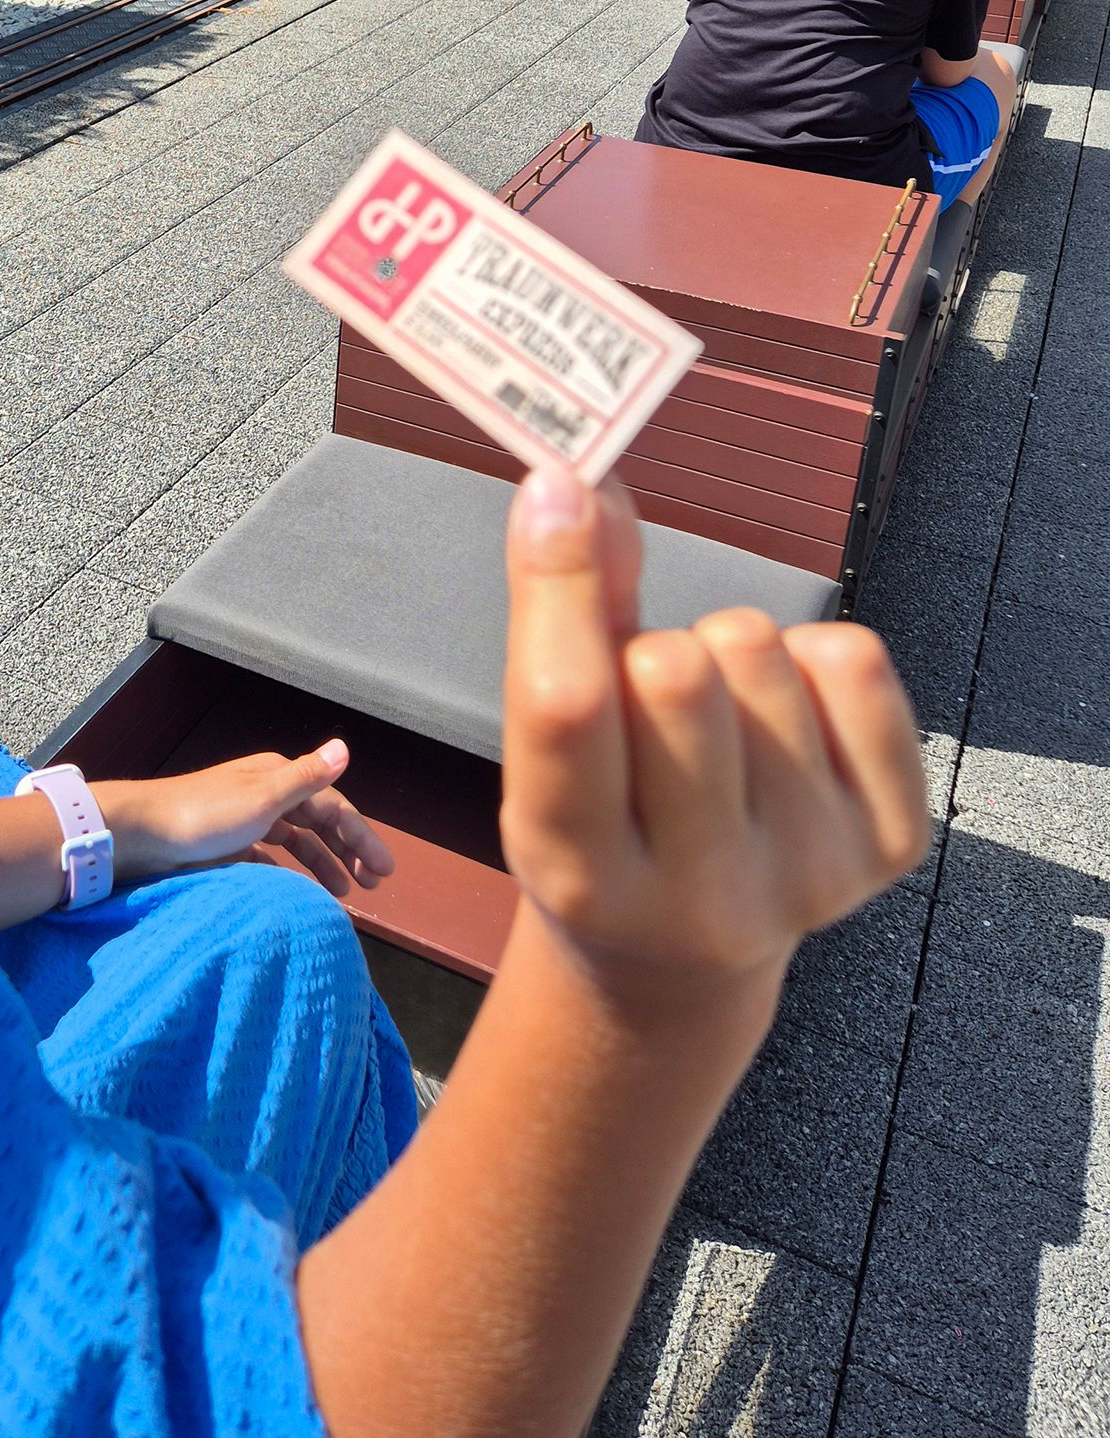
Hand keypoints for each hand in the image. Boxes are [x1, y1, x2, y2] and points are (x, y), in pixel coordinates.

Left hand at [98, 744, 393, 896]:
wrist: (143, 834)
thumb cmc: (205, 816)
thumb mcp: (262, 799)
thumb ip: (306, 779)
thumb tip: (345, 746)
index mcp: (278, 777)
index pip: (333, 806)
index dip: (362, 836)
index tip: (385, 870)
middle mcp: (266, 792)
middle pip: (318, 821)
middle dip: (348, 849)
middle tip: (373, 884)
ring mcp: (246, 818)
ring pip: (296, 840)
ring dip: (323, 862)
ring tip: (344, 893)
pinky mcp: (228, 844)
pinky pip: (270, 856)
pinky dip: (289, 871)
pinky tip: (298, 890)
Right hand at [499, 465, 929, 1015]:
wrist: (682, 954)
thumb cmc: (598, 821)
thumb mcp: (549, 747)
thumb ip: (558, 616)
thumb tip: (573, 483)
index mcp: (580, 873)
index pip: (569, 704)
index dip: (559, 581)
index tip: (557, 485)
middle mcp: (702, 897)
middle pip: (676, 670)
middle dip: (654, 645)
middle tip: (650, 698)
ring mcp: (810, 877)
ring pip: (762, 654)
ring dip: (729, 651)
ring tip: (716, 716)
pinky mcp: (889, 846)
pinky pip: (854, 662)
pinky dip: (813, 656)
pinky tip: (787, 715)